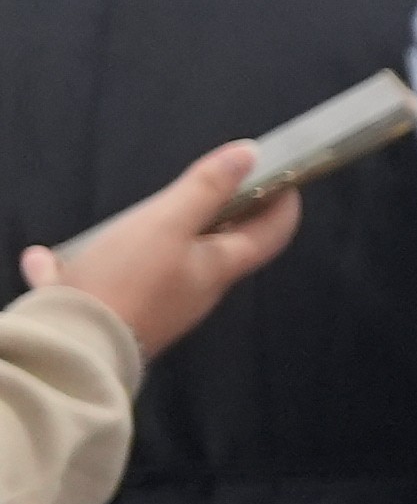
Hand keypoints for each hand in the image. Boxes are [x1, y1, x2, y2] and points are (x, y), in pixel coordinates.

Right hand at [20, 146, 298, 363]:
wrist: (74, 348)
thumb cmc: (128, 281)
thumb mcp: (167, 223)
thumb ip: (206, 189)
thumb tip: (251, 155)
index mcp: (218, 268)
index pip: (271, 234)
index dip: (283, 201)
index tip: (282, 173)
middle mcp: (195, 291)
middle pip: (217, 247)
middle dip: (217, 214)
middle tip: (202, 183)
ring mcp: (156, 307)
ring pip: (160, 265)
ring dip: (150, 240)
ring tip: (129, 217)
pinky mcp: (115, 318)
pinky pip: (100, 285)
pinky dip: (80, 269)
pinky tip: (47, 260)